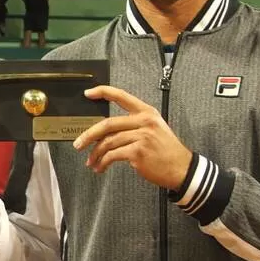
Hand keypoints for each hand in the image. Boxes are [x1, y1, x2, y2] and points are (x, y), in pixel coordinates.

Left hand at [73, 86, 192, 189]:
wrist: (181, 168)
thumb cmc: (166, 151)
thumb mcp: (155, 129)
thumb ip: (134, 125)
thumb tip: (105, 132)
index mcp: (146, 112)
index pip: (121, 96)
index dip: (103, 92)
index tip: (88, 93)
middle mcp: (143, 121)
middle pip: (108, 124)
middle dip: (89, 135)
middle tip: (78, 144)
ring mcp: (141, 136)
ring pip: (108, 142)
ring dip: (96, 154)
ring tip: (91, 162)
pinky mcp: (138, 152)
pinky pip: (112, 155)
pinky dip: (103, 163)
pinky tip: (101, 167)